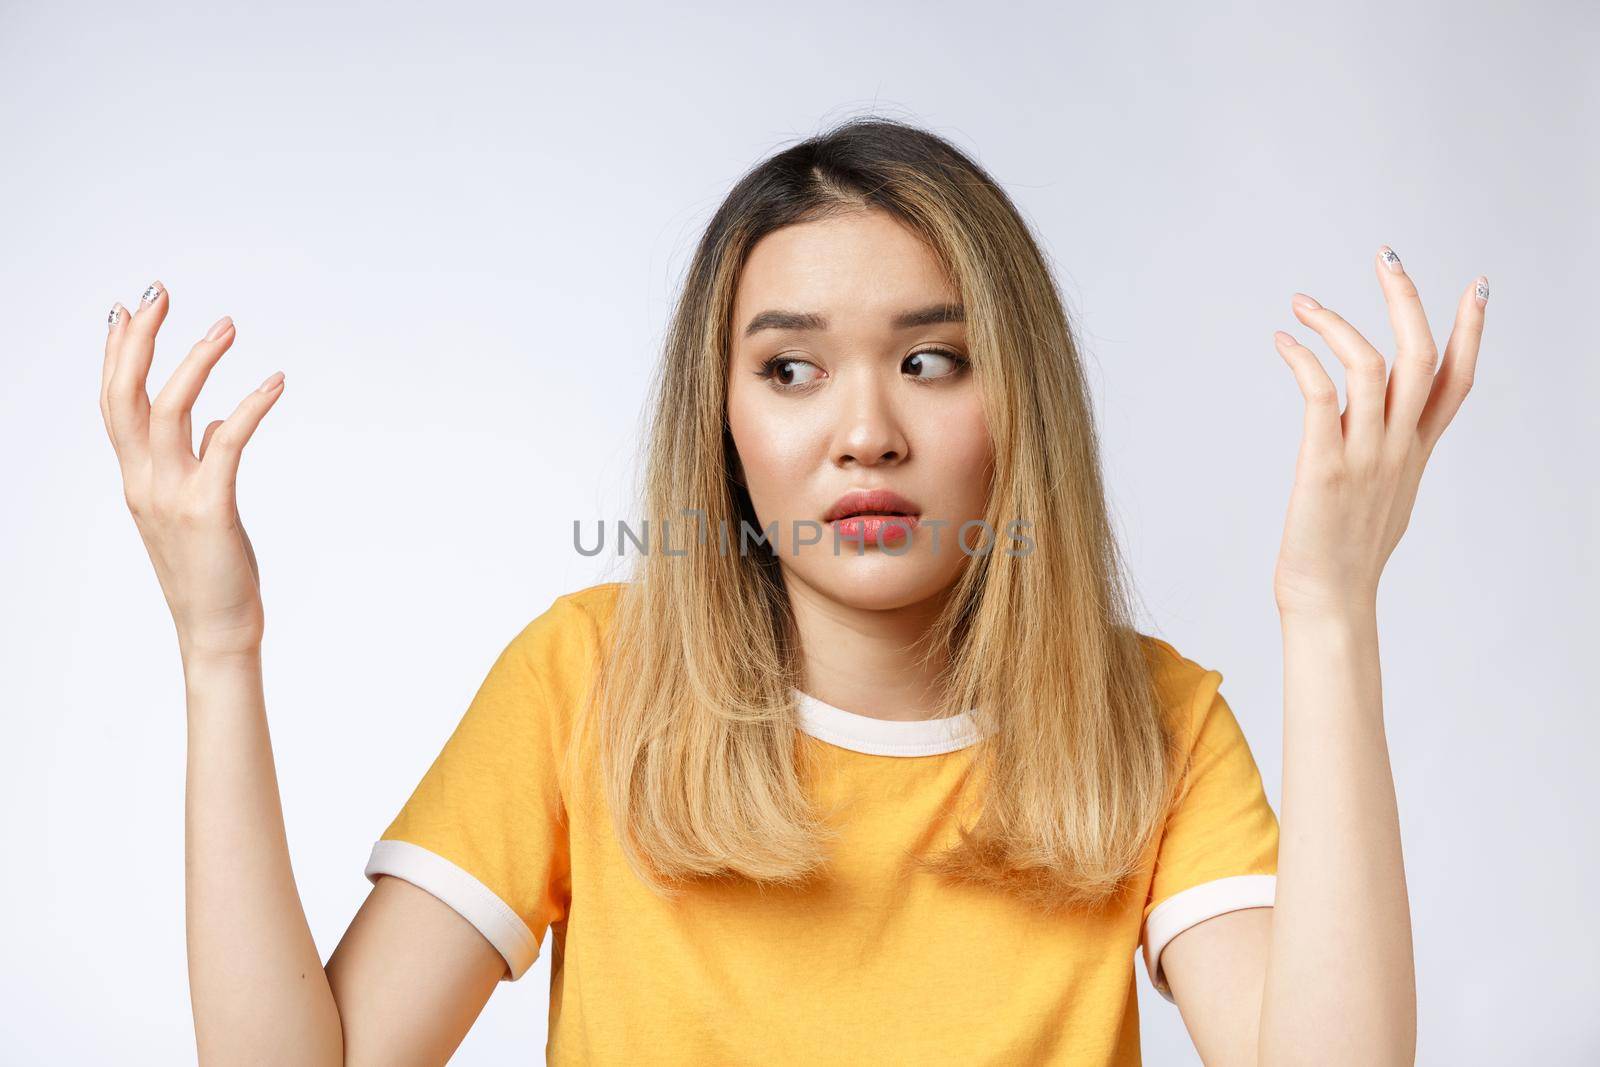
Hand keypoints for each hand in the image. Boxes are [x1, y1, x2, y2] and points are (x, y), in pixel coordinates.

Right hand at [100, 281, 285, 658]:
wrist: (216, 630)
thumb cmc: (212, 570)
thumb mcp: (197, 508)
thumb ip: (200, 461)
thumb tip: (217, 424)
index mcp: (136, 478)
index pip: (115, 403)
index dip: (117, 353)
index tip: (125, 307)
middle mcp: (143, 481)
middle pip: (125, 395)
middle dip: (138, 339)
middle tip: (159, 291)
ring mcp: (171, 494)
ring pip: (169, 409)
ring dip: (197, 360)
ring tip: (227, 324)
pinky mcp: (208, 508)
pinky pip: (227, 443)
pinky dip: (250, 406)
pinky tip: (274, 381)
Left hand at [1271, 247, 1485, 618]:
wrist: (1328, 601)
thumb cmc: (1344, 553)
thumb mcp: (1383, 495)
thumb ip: (1387, 455)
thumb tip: (1373, 430)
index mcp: (1415, 452)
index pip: (1456, 382)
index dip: (1471, 331)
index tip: (1476, 286)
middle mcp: (1399, 447)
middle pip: (1421, 356)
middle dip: (1407, 299)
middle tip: (1386, 256)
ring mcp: (1366, 455)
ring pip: (1373, 365)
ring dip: (1338, 322)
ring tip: (1302, 302)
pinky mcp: (1326, 466)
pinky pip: (1321, 395)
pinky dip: (1304, 359)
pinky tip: (1283, 343)